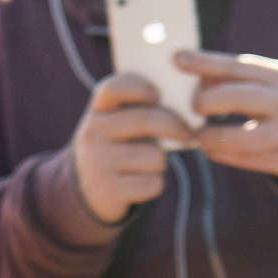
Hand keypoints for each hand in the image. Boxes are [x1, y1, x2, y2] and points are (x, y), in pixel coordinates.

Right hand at [72, 71, 194, 223]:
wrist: (89, 190)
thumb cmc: (118, 147)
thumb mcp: (119, 125)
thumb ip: (142, 111)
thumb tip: (187, 113)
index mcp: (97, 110)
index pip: (113, 88)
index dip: (138, 87)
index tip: (158, 95)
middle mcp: (92, 133)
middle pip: (146, 120)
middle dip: (176, 127)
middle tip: (188, 134)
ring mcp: (98, 163)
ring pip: (155, 156)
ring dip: (161, 162)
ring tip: (149, 164)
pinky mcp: (109, 191)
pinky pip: (153, 183)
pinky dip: (155, 184)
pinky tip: (141, 182)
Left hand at [178, 51, 277, 183]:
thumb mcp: (269, 80)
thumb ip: (235, 77)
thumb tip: (197, 79)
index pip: (239, 66)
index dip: (205, 62)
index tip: (177, 60)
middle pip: (240, 98)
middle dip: (208, 101)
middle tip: (194, 106)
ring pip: (243, 138)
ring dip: (213, 137)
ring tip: (199, 135)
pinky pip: (247, 161)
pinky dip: (223, 154)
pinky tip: (210, 149)